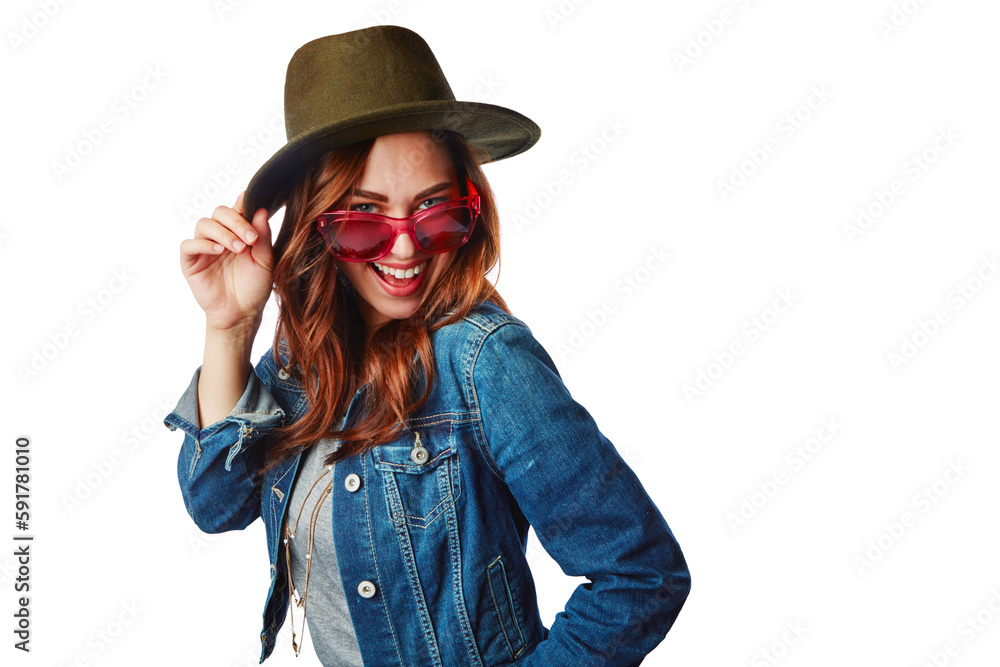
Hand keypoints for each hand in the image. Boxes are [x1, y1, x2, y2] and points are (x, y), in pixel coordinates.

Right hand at [179, 191, 273, 332]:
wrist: (243, 313)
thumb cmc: (255, 287)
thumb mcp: (265, 261)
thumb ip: (263, 237)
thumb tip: (262, 210)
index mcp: (239, 232)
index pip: (237, 209)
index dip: (243, 202)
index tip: (251, 202)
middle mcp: (220, 236)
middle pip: (220, 212)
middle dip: (236, 222)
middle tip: (251, 239)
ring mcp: (204, 247)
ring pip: (204, 224)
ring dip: (222, 233)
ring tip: (238, 248)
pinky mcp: (191, 261)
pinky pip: (189, 245)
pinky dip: (203, 244)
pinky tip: (219, 251)